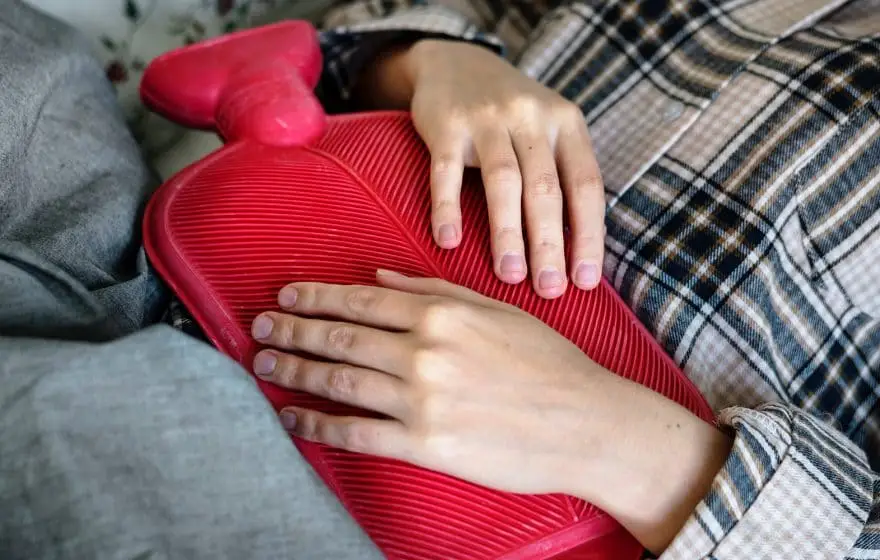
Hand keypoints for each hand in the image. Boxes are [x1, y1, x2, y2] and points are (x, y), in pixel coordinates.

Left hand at [250, 271, 731, 552]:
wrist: (586, 423)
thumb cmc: (548, 364)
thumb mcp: (497, 310)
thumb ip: (435, 291)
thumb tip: (381, 280)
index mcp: (442, 314)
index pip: (361, 301)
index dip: (316, 298)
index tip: (287, 297)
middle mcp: (424, 352)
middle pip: (340, 338)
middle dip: (293, 331)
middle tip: (260, 328)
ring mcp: (421, 400)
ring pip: (339, 381)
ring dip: (295, 372)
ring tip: (265, 366)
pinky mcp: (425, 444)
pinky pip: (356, 433)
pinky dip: (317, 425)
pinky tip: (293, 418)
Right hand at [357, 40, 604, 298]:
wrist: (456, 62)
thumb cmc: (511, 114)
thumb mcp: (548, 130)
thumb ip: (563, 176)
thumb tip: (578, 253)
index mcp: (566, 124)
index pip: (586, 186)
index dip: (588, 235)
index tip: (585, 281)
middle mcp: (532, 118)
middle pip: (546, 189)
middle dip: (549, 245)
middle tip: (549, 290)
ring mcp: (487, 119)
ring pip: (503, 181)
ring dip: (507, 233)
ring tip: (510, 275)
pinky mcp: (446, 124)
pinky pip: (446, 172)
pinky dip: (448, 208)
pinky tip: (449, 243)